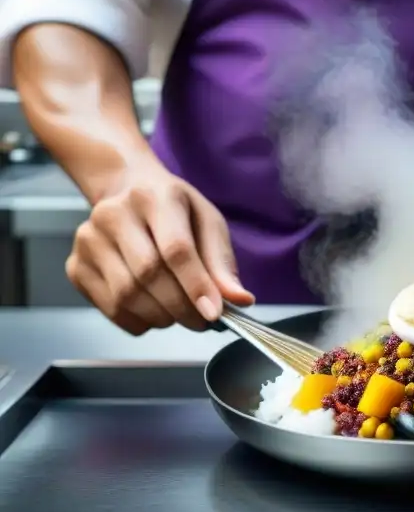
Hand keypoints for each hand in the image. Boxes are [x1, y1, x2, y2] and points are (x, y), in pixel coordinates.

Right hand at [66, 163, 254, 334]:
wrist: (125, 190)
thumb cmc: (174, 209)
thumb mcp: (207, 222)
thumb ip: (222, 262)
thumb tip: (240, 299)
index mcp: (154, 198)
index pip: (175, 249)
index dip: (196, 285)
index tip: (214, 313)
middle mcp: (113, 214)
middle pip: (149, 275)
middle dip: (181, 307)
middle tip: (202, 320)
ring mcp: (89, 240)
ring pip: (127, 296)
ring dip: (161, 317)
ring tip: (179, 314)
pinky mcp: (75, 265)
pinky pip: (110, 308)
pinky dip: (138, 321)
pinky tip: (154, 312)